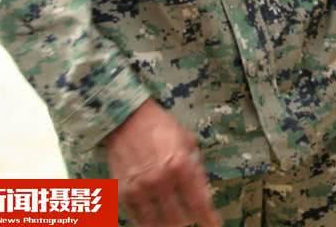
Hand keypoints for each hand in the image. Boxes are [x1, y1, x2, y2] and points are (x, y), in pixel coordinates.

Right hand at [103, 100, 219, 226]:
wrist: (127, 119)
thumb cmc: (162, 127)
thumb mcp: (188, 142)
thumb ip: (195, 167)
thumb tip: (202, 191)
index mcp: (181, 166)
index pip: (199, 203)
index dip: (208, 219)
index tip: (214, 225)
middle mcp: (160, 181)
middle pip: (178, 219)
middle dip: (188, 219)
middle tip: (191, 214)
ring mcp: (139, 189)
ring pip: (157, 223)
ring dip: (168, 222)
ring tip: (174, 217)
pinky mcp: (122, 193)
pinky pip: (137, 218)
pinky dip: (148, 220)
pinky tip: (155, 215)